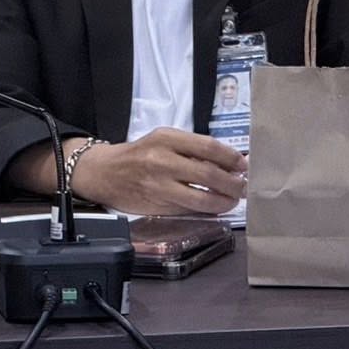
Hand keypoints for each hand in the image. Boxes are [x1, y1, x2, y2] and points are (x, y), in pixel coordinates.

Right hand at [72, 127, 247, 216]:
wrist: (105, 172)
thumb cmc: (140, 154)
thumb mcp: (163, 140)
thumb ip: (193, 148)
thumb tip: (230, 161)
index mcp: (167, 139)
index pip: (209, 147)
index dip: (231, 158)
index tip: (243, 165)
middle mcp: (163, 161)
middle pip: (209, 174)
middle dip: (233, 183)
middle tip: (243, 186)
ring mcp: (160, 186)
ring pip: (202, 198)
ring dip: (224, 201)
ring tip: (233, 199)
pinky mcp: (158, 206)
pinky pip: (189, 210)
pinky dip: (206, 210)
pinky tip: (215, 207)